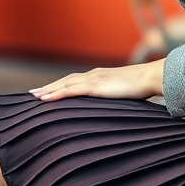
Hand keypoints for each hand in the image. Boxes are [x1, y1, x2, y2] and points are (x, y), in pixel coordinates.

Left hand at [29, 59, 164, 101]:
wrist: (150, 78)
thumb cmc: (143, 87)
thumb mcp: (127, 94)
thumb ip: (119, 99)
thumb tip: (120, 110)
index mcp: (100, 76)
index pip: (76, 80)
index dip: (61, 85)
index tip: (49, 90)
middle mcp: (94, 75)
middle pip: (66, 81)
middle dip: (49, 87)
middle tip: (34, 93)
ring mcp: (93, 79)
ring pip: (65, 84)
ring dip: (49, 90)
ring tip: (35, 96)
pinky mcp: (95, 86)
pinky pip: (71, 90)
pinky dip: (56, 94)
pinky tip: (46, 98)